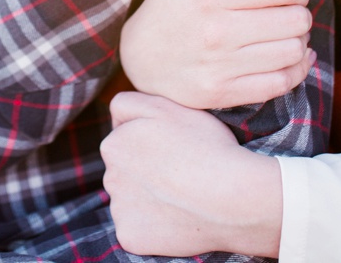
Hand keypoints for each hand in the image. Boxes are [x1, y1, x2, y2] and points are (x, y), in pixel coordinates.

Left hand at [102, 91, 282, 257]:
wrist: (231, 197)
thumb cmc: (204, 146)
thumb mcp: (166, 106)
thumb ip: (129, 102)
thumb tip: (113, 117)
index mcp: (113, 145)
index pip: (125, 141)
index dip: (152, 142)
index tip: (175, 149)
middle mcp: (109, 178)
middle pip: (127, 173)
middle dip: (146, 172)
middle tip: (182, 174)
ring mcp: (118, 211)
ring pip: (133, 202)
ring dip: (150, 200)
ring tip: (184, 197)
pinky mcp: (130, 237)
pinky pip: (140, 230)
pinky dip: (155, 227)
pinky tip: (178, 219)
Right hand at [120, 0, 314, 108]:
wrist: (137, 58)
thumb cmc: (167, 5)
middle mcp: (216, 31)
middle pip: (294, 20)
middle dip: (300, 12)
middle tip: (289, 12)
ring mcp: (220, 67)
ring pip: (292, 51)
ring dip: (299, 40)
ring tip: (287, 34)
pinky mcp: (223, 94)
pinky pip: (281, 84)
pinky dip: (297, 69)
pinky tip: (291, 57)